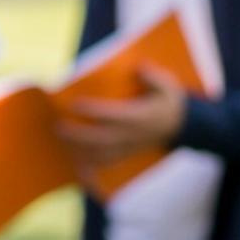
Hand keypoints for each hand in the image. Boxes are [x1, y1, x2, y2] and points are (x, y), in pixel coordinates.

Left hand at [56, 63, 187, 169]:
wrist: (181, 126)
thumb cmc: (168, 102)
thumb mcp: (167, 86)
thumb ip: (152, 77)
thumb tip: (139, 66)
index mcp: (140, 117)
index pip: (113, 115)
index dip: (94, 110)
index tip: (75, 104)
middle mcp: (132, 135)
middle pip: (102, 139)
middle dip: (78, 135)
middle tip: (58, 127)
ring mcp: (128, 148)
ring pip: (102, 155)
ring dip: (80, 152)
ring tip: (61, 144)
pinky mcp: (125, 154)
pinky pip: (107, 165)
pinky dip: (91, 171)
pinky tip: (77, 172)